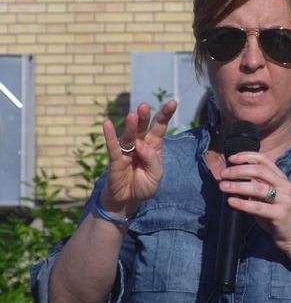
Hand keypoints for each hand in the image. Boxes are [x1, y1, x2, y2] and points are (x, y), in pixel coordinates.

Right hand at [100, 100, 176, 215]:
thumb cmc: (144, 185)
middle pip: (143, 127)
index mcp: (154, 146)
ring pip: (129, 135)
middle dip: (144, 116)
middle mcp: (140, 144)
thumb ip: (152, 160)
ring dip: (130, 126)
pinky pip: (112, 147)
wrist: (128, 200)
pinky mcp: (115, 159)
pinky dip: (109, 135)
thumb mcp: (156, 176)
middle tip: (144, 106)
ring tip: (132, 115)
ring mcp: (127, 151)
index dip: (165, 115)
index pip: (160, 127)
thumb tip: (141, 145)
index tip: (173, 102)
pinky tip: (107, 123)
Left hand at [218, 151, 290, 253]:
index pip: (263, 159)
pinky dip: (243, 204)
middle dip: (238, 170)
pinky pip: (258, 207)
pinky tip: (231, 201)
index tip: (231, 159)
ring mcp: (284, 199)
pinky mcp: (280, 214)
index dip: (246, 156)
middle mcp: (285, 186)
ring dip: (237, 186)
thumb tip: (233, 177)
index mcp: (281, 178)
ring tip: (223, 186)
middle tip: (223, 174)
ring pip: (258, 188)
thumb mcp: (267, 196)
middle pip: (259, 171)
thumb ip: (256, 185)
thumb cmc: (276, 214)